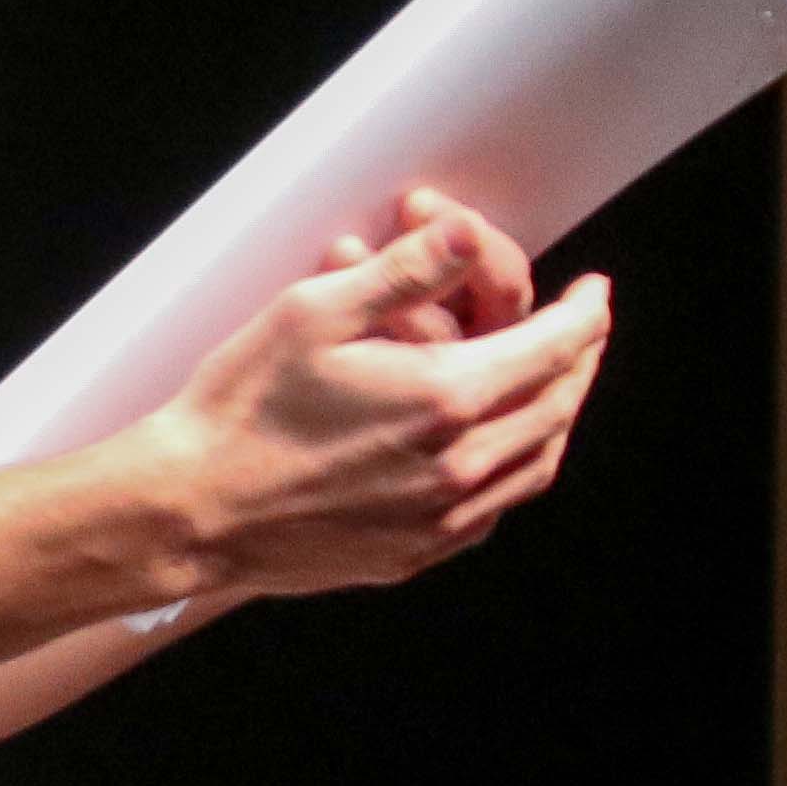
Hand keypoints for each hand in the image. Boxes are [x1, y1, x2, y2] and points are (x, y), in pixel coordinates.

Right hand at [139, 191, 612, 595]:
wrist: (192, 510)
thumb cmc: (243, 406)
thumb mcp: (317, 311)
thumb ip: (406, 271)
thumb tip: (469, 233)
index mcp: (446, 398)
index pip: (555, 347)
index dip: (585, 313)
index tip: (594, 291)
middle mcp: (460, 466)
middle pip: (558, 404)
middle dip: (578, 359)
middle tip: (579, 330)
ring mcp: (444, 519)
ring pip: (538, 461)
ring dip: (555, 413)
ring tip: (551, 380)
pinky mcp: (419, 552)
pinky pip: (498, 506)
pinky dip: (517, 465)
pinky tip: (498, 442)